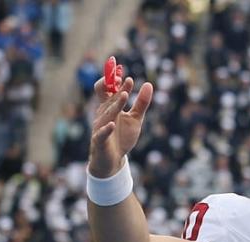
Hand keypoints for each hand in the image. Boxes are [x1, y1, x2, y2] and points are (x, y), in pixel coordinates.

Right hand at [88, 63, 153, 177]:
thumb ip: (142, 103)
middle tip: (123, 78)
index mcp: (110, 107)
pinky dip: (106, 130)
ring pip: (106, 114)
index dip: (115, 81)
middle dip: (114, 87)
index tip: (126, 74)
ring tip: (125, 95)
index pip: (109, 90)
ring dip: (115, 104)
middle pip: (106, 98)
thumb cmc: (122, 137)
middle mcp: (103, 114)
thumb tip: (149, 84)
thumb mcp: (136, 119)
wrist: (113, 160)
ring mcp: (100, 127)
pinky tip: (112, 124)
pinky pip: (101, 134)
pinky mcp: (100, 141)